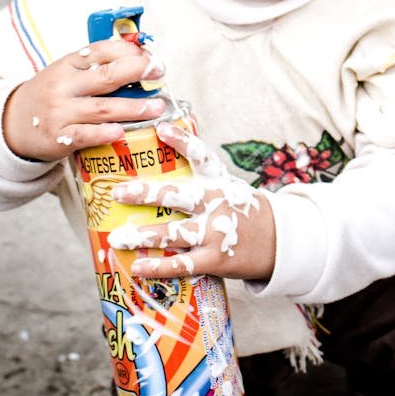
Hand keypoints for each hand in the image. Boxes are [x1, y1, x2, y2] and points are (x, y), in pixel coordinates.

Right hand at [3, 39, 165, 160]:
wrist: (14, 124)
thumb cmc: (51, 95)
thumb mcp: (67, 74)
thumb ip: (96, 67)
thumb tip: (139, 59)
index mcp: (67, 64)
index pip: (100, 51)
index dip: (128, 52)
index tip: (150, 57)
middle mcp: (63, 86)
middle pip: (106, 76)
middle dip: (137, 72)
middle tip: (159, 73)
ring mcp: (60, 111)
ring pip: (103, 108)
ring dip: (134, 108)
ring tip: (156, 108)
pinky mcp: (59, 136)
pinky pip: (86, 135)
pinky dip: (105, 133)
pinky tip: (122, 131)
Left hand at [110, 122, 275, 282]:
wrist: (277, 241)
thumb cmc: (241, 209)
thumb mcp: (228, 183)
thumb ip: (201, 169)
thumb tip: (168, 133)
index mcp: (219, 180)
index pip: (200, 155)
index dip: (181, 140)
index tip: (160, 128)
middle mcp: (216, 203)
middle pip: (177, 196)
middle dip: (146, 193)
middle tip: (118, 192)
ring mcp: (215, 232)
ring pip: (174, 233)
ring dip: (143, 236)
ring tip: (117, 238)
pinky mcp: (215, 259)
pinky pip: (182, 264)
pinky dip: (158, 267)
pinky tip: (138, 267)